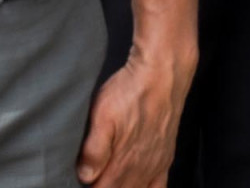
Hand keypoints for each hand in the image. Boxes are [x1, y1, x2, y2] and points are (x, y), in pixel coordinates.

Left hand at [76, 47, 194, 186]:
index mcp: (122, 162)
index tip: (83, 182)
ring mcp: (155, 163)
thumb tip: (85, 176)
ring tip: (115, 182)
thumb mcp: (103, 115)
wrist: (163, 73)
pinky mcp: (166, 154)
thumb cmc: (130, 91)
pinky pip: (160, 186)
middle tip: (96, 180)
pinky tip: (140, 185)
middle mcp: (141, 168)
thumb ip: (94, 149)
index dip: (92, 187)